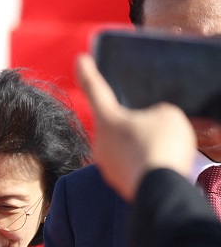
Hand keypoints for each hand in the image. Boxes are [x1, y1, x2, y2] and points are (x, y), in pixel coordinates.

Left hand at [74, 52, 197, 199]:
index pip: (96, 88)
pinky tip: (160, 160)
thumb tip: (150, 123)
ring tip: (162, 145)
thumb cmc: (160, 145)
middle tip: (155, 124)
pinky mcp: (119, 181)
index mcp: (107, 119)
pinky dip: (146, 159)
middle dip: (133, 120)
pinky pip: (133, 163)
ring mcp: (107, 164)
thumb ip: (155, 112)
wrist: (159, 188)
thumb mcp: (167, 114)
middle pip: (115, 123)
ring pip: (125, 145)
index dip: (89, 72)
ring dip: (141, 142)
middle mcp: (100, 142)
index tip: (80, 58)